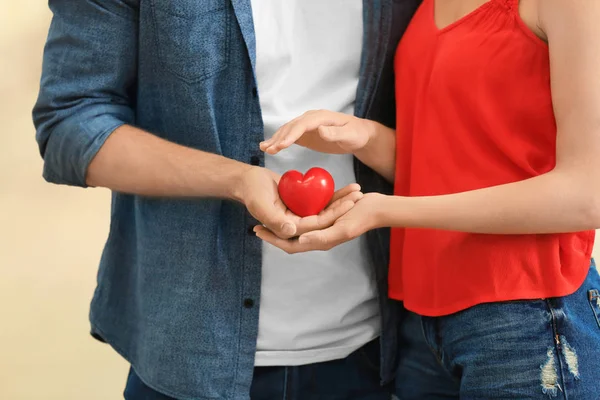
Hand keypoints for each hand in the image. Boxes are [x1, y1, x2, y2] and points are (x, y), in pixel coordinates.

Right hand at [238, 166, 363, 238]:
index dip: (333, 214)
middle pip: (324, 219)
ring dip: (341, 201)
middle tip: (358, 196)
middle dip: (342, 208)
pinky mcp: (302, 206)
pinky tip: (347, 187)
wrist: (247, 181)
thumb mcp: (261, 205)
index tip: (349, 203)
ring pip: (325, 210)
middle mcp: (297, 226)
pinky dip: (333, 195)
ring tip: (357, 190)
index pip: (315, 225)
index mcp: (289, 230)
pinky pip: (320, 202)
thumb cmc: (251, 192)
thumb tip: (292, 231)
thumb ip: (274, 220)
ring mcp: (300, 216)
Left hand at [254, 192, 385, 252]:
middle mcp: (318, 236)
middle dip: (273, 230)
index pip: (289, 244)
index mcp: (319, 242)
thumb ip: (322, 237)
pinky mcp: (326, 215)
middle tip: (255, 221)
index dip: (272, 239)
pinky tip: (287, 198)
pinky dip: (296, 208)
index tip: (256, 230)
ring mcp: (322, 226)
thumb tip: (300, 240)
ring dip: (282, 219)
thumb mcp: (342, 228)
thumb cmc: (362, 218)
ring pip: (296, 224)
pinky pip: (307, 213)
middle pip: (289, 236)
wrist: (378, 208)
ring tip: (268, 210)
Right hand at [259, 110, 375, 154]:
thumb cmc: (356, 134)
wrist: (358, 135)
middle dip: (279, 138)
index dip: (292, 134)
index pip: (303, 124)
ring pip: (287, 131)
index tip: (283, 145)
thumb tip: (320, 129)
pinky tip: (268, 148)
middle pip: (291, 127)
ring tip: (264, 149)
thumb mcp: (350, 135)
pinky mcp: (305, 134)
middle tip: (269, 150)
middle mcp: (311, 118)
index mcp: (321, 117)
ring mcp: (306, 125)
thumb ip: (335, 133)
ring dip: (275, 139)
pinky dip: (278, 141)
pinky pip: (289, 136)